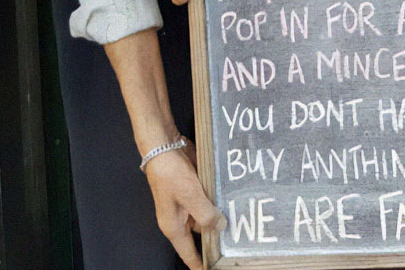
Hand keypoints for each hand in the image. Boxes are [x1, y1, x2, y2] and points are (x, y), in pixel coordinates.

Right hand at [144, 141, 225, 268]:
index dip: (200, 264)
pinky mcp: (194, 188)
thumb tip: (220, 227)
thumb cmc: (170, 173)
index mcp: (174, 226)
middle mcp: (180, 217)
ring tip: (240, 220)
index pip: (189, 253)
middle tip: (237, 241)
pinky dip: (218, 200)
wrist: (164, 146)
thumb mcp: (190, 196)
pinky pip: (207, 199)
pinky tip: (232, 199)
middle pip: (201, 233)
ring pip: (206, 215)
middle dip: (216, 236)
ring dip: (219, 215)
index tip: (212, 269)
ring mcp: (187, 201)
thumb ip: (205, 214)